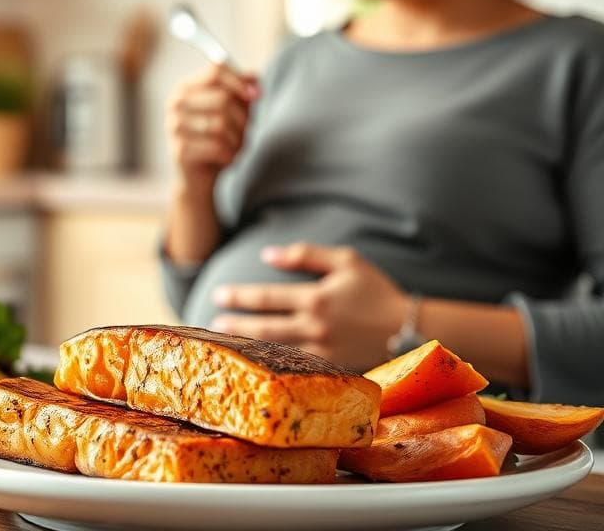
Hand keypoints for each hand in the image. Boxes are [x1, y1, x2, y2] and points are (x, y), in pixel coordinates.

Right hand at [165, 64, 258, 188]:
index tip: (257, 96)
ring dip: (237, 139)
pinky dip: (229, 154)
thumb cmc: (217, 139)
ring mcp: (174, 127)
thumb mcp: (233, 112)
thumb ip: (242, 91)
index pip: (215, 72)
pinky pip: (216, 147)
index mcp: (186, 88)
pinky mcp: (179, 150)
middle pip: (222, 99)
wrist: (199, 177)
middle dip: (242, 118)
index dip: (240, 82)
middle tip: (244, 132)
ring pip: (221, 125)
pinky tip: (226, 158)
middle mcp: (175, 104)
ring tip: (235, 147)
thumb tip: (254, 77)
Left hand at [209, 242, 410, 370]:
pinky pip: (295, 366)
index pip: (266, 297)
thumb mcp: (346, 261)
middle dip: (235, 323)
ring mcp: (322, 351)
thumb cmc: (376, 290)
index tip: (218, 294)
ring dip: (248, 345)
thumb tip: (268, 254)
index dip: (239, 296)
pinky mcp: (331, 368)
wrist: (410, 328)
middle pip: (264, 326)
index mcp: (316, 298)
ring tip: (226, 342)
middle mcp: (315, 327)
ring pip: (275, 350)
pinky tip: (258, 361)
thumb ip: (305, 254)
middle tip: (212, 322)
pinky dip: (273, 363)